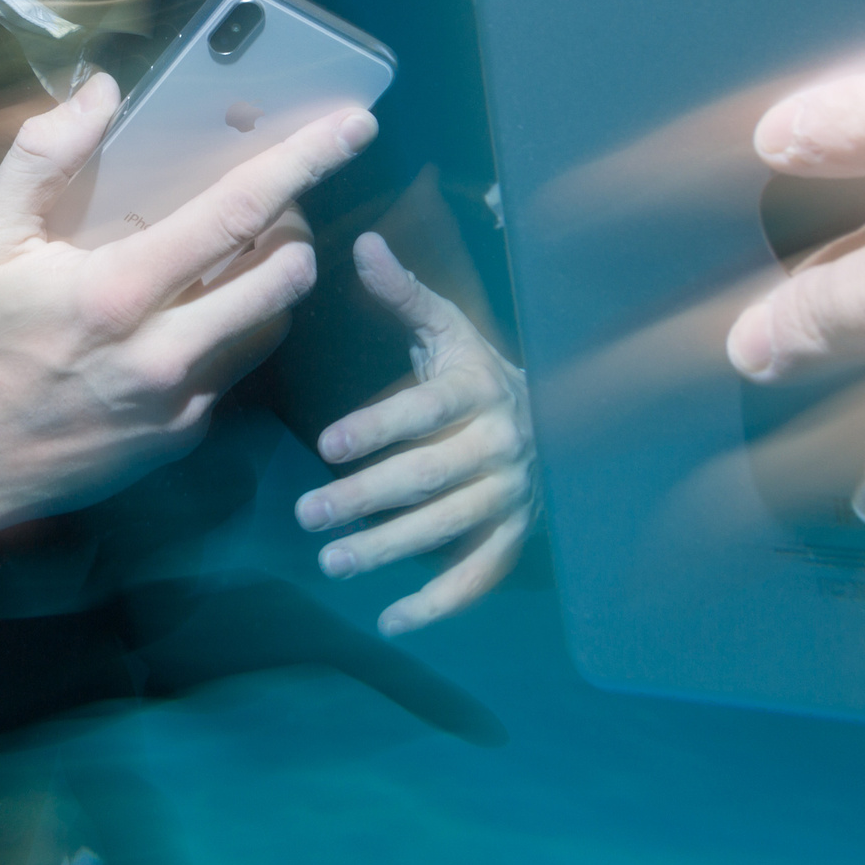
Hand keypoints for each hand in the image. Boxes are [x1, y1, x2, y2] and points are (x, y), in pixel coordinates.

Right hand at [0, 74, 376, 619]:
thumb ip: (42, 156)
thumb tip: (102, 89)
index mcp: (118, 293)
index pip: (237, 214)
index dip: (303, 165)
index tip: (354, 128)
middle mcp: (164, 354)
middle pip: (283, 275)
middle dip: (299, 226)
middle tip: (280, 199)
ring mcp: (180, 404)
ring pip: (270, 323)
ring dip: (274, 278)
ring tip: (247, 247)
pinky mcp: (183, 438)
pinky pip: (234, 368)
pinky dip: (230, 328)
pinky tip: (193, 310)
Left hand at [295, 233, 537, 635]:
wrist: (558, 420)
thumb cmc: (477, 373)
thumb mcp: (447, 330)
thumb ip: (403, 295)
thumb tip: (363, 244)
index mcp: (478, 389)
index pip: (425, 410)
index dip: (378, 428)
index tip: (328, 446)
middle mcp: (500, 445)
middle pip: (429, 477)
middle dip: (366, 499)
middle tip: (306, 515)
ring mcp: (511, 495)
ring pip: (447, 528)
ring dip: (389, 549)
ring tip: (332, 562)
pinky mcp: (516, 535)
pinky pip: (480, 575)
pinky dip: (439, 603)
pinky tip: (392, 620)